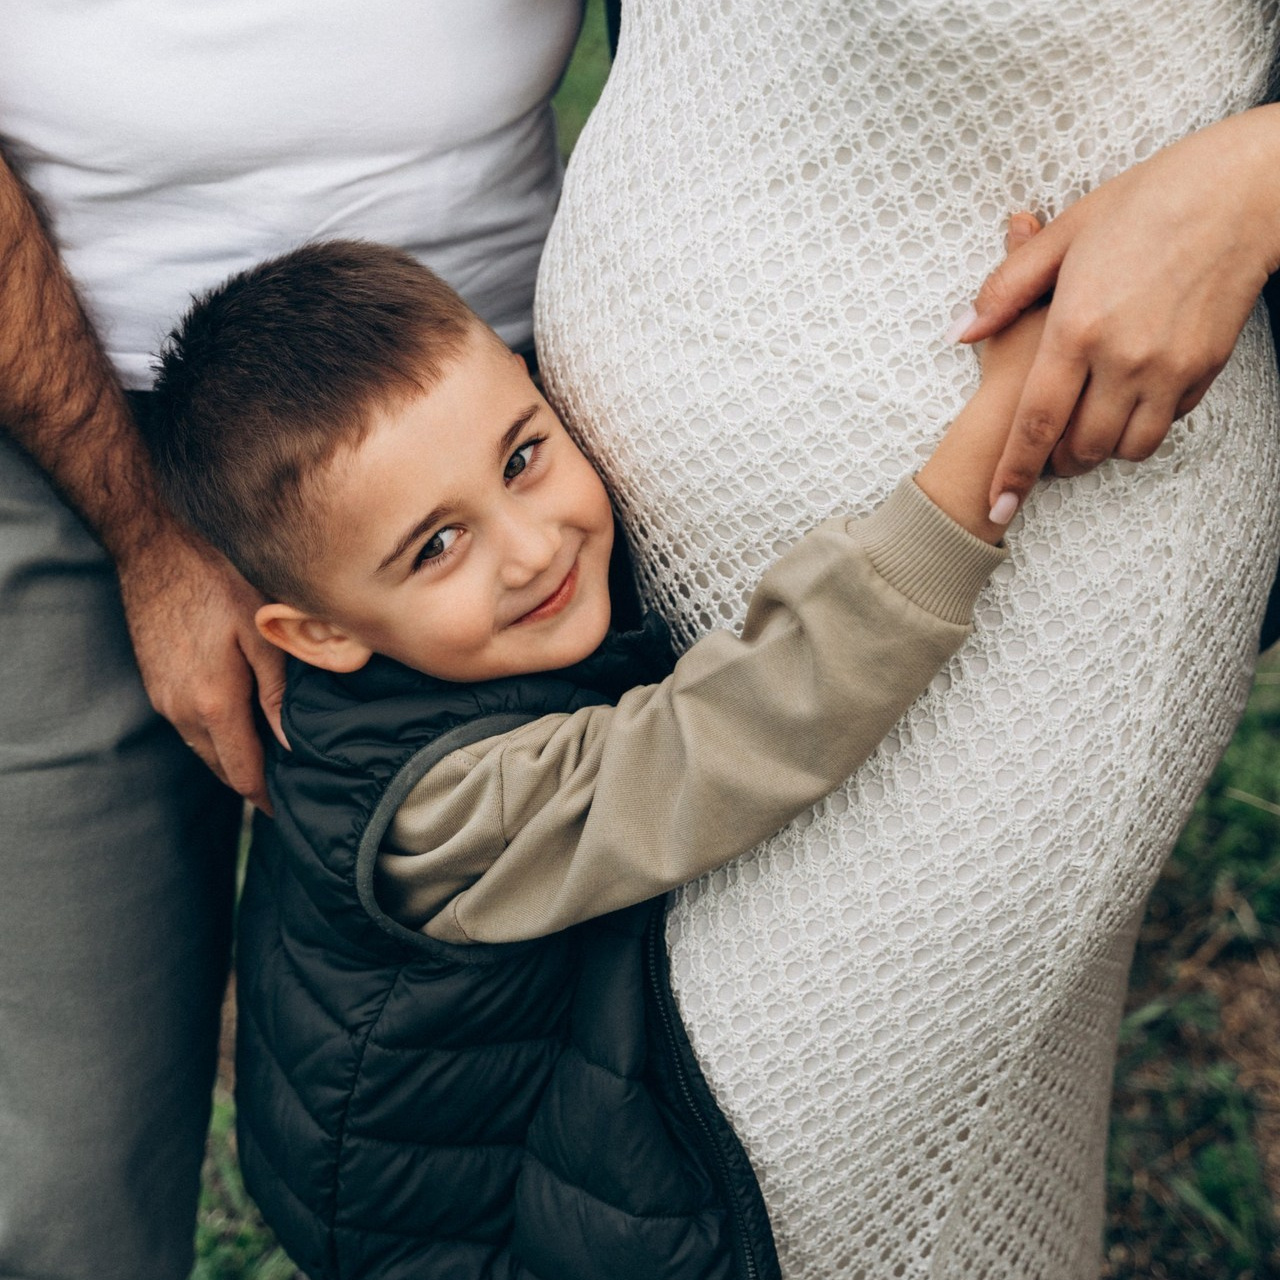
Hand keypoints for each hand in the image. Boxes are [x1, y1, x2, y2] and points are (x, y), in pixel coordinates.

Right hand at [117, 527, 285, 812]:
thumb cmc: (220, 579)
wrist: (156, 542)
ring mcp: (162, 696)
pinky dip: (217, 735)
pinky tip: (243, 723)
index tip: (294, 810)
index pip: (242, 775)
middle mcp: (180, 710)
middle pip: (221, 768)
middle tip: (292, 790)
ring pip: (204, 747)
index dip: (267, 799)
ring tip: (274, 761)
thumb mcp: (264, 635)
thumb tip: (295, 747)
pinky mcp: (155, 681)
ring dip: (235, 758)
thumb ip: (279, 696)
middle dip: (254, 784)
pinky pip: (190, 725)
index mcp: (212, 705)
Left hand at [953, 105, 1279, 516]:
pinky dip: (1142, 425)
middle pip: (1080, 448)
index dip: (1013, 473)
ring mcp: (1170, 368)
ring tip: (1086, 428)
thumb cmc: (1145, 203)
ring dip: (1100, 449)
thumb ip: (1005, 289)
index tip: (996, 509)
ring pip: (1126, 448)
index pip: (1035, 423)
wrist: (1240, 192)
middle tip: (1047, 451)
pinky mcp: (1205, 369)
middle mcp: (1123, 358)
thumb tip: (960, 333)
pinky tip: (1130, 400)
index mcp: (1077, 328)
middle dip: (1056, 462)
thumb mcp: (1065, 233)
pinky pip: (1166, 424)